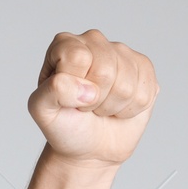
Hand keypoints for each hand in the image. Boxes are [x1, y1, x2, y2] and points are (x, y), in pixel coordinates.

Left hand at [27, 29, 157, 167]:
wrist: (88, 147)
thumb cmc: (64, 126)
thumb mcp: (42, 111)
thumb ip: (51, 92)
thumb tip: (86, 88)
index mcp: (65, 44)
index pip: (78, 57)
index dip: (75, 87)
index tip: (68, 98)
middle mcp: (94, 41)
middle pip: (106, 70)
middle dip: (95, 100)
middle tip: (86, 106)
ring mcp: (122, 53)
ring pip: (127, 85)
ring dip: (113, 107)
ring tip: (101, 107)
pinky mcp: (144, 69)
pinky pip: (145, 92)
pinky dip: (131, 110)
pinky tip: (119, 107)